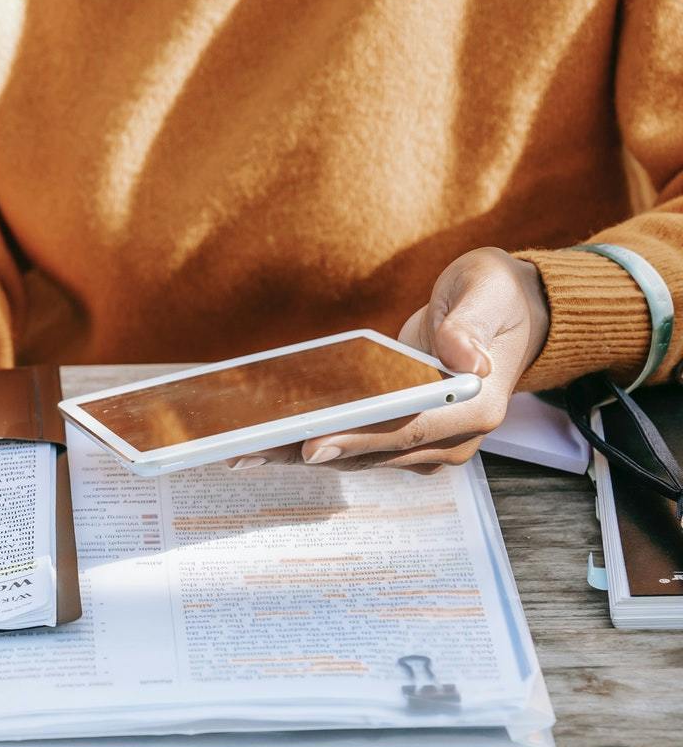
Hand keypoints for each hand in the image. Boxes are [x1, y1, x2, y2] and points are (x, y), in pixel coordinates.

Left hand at [232, 248, 550, 474]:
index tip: (310, 443)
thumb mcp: (487, 291)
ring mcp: (427, 444)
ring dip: (297, 452)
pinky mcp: (402, 438)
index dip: (358, 438)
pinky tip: (263, 436)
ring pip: (354, 455)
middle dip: (307, 450)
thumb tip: (461, 355)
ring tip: (239, 447)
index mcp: (476, 406)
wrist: (506, 314)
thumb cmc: (494, 298)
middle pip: (370, 452)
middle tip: (246, 449)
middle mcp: (453, 437)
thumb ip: (470, 323)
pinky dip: (309, 440)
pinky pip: (351, 444)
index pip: (408, 429)